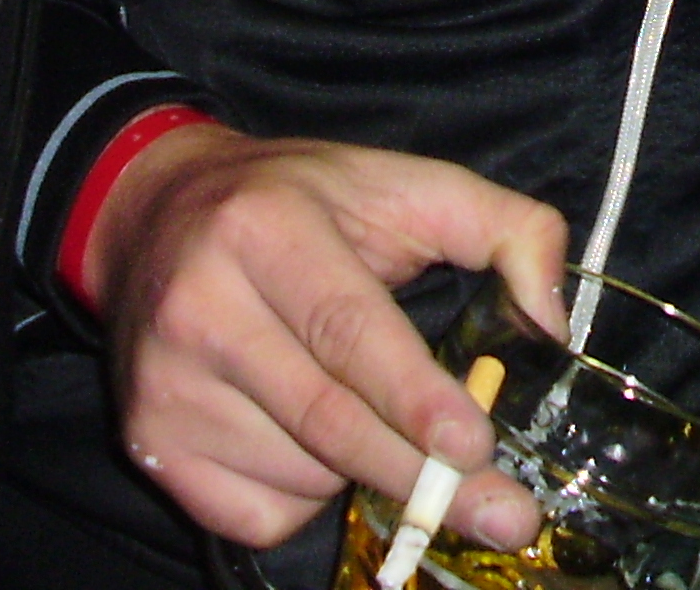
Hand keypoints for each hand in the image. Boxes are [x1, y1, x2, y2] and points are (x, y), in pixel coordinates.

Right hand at [90, 123, 567, 549]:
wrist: (155, 214)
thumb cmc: (302, 202)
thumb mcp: (406, 183)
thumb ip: (505, 228)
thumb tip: (553, 322)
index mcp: (267, 229)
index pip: (346, 329)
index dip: (413, 396)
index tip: (474, 447)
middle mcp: (201, 308)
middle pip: (328, 420)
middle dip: (422, 477)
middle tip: (505, 516)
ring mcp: (164, 384)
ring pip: (300, 476)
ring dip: (363, 472)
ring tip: (369, 412)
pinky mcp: (146, 440)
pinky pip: (254, 514)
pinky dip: (306, 500)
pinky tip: (308, 440)